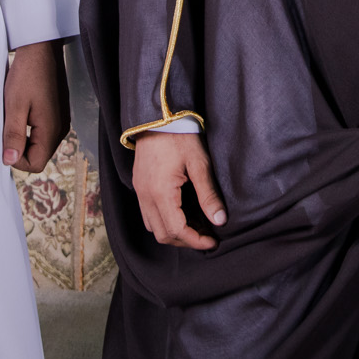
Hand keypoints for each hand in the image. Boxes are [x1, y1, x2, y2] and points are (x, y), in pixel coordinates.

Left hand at [2, 39, 69, 172]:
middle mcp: (61, 129)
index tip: (5, 140)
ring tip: (13, 117)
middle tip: (7, 126)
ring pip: (40, 144)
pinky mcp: (58, 113)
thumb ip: (13, 135)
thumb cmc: (27, 74)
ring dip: (24, 138)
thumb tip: (9, 161)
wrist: (42, 49)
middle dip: (19, 148)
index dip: (16, 160)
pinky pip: (43, 132)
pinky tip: (22, 111)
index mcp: (51, 130)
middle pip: (38, 156)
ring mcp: (61, 120)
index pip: (35, 164)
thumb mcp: (15, 105)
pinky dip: (30, 129)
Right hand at [132, 132, 225, 249]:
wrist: (158, 116)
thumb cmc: (180, 136)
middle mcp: (145, 196)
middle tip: (206, 236)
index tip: (212, 241)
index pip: (176, 230)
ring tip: (195, 226)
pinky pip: (148, 214)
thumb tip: (220, 220)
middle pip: (163, 234)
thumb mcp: (199, 163)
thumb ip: (208, 194)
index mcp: (161, 192)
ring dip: (173, 232)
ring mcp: (140, 191)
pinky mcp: (139, 185)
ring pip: (153, 227)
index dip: (195, 241)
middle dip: (185, 240)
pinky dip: (164, 220)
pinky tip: (181, 213)